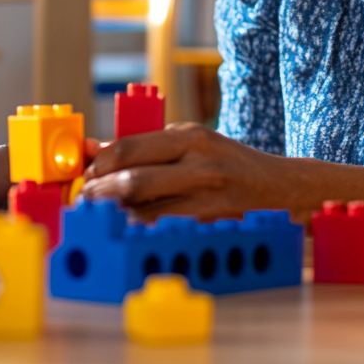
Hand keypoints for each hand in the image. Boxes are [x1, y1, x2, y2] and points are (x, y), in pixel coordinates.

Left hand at [81, 122, 291, 220]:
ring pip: (146, 208)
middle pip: (135, 179)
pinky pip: (164, 226)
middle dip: (101, 191)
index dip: (100, 163)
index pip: (131, 147)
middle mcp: (198, 162)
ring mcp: (206, 194)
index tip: (86, 172)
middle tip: (86, 198)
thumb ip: (147, 146)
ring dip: (115, 213)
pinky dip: (140, 227)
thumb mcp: (190, 141)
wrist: (277, 186)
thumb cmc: (225, 161)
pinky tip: (128, 226)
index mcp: (190, 136)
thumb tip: (95, 150)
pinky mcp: (211, 221)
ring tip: (100, 213)